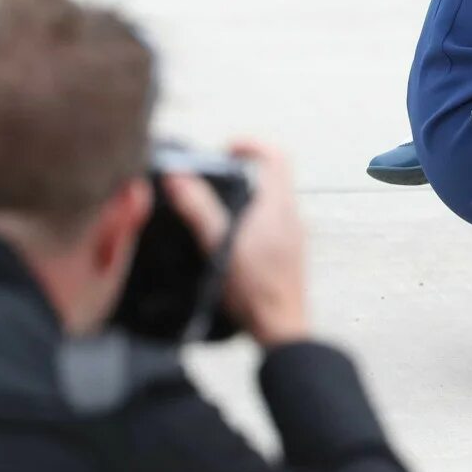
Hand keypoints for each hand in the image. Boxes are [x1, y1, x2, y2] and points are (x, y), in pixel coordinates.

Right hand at [163, 142, 308, 347]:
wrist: (281, 326)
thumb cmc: (254, 289)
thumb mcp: (218, 244)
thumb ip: (198, 208)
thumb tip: (177, 176)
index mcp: (279, 206)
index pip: (276, 156)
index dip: (251, 145)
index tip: (225, 150)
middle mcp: (292, 216)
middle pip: (272, 177)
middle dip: (242, 171)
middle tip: (213, 178)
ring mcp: (293, 236)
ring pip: (271, 202)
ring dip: (245, 197)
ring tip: (214, 209)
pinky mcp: (288, 254)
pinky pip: (271, 224)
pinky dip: (251, 219)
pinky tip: (228, 239)